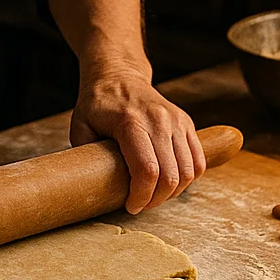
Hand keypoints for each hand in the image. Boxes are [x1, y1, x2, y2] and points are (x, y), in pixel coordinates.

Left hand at [70, 62, 205, 212]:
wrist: (119, 74)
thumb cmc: (98, 103)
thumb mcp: (81, 126)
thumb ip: (85, 155)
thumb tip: (90, 185)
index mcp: (130, 121)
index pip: (147, 170)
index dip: (142, 196)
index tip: (130, 206)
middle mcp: (158, 120)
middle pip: (171, 176)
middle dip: (156, 200)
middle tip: (140, 205)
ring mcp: (176, 121)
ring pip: (189, 172)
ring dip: (173, 192)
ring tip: (154, 194)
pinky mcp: (186, 123)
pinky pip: (198, 161)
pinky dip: (188, 178)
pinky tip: (170, 182)